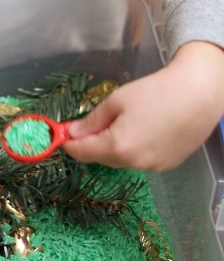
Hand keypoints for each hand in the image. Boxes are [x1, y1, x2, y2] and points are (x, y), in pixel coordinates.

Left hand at [64, 41, 223, 170]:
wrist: (198, 95)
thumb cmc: (155, 92)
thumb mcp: (117, 101)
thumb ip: (92, 121)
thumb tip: (72, 133)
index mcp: (118, 147)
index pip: (83, 153)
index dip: (69, 144)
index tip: (61, 136)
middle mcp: (135, 163)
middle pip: (102, 157)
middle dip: (94, 142)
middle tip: (95, 122)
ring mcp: (153, 167)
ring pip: (122, 159)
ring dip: (116, 145)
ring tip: (127, 120)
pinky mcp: (168, 165)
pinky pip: (141, 160)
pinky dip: (135, 148)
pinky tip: (145, 128)